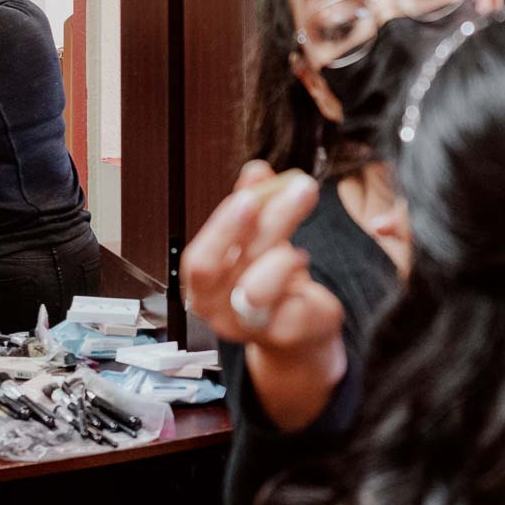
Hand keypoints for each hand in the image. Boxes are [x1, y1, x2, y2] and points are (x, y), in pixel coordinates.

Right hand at [180, 162, 343, 356]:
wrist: (298, 328)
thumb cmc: (270, 280)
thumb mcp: (258, 237)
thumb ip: (255, 205)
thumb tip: (256, 171)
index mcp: (202, 286)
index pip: (200, 261)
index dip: (222, 228)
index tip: (248, 196)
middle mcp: (218, 311)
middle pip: (232, 267)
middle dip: (267, 221)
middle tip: (298, 187)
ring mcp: (248, 328)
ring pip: (259, 287)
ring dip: (285, 243)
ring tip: (304, 209)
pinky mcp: (283, 334)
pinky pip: (292, 302)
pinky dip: (297, 270)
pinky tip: (301, 255)